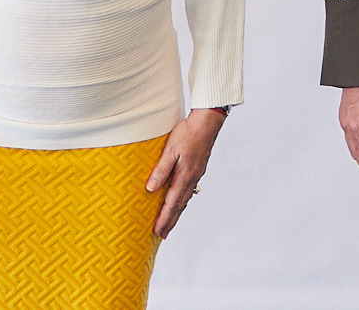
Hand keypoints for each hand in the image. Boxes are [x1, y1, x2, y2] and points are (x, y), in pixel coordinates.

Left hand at [146, 107, 226, 237]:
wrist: (207, 123)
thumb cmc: (188, 133)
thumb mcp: (170, 150)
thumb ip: (161, 170)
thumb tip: (151, 189)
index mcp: (184, 176)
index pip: (172, 203)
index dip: (164, 218)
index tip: (157, 231)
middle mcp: (191, 179)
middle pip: (179, 206)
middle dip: (170, 221)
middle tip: (162, 235)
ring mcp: (196, 175)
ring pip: (185, 199)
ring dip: (176, 213)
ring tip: (169, 223)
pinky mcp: (197, 169)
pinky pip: (188, 191)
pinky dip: (181, 201)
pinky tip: (179, 201)